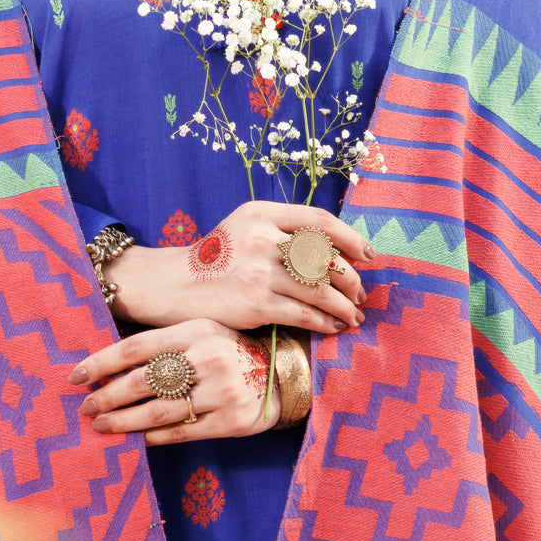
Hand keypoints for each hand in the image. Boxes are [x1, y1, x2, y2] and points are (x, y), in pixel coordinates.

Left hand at [68, 320, 282, 445]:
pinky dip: (152, 437)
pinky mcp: (230, 422)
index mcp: (196, 330)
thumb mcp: (204, 332)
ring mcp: (221, 392)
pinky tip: (136, 438)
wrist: (285, 374)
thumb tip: (110, 363)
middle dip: (106, 397)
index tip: (76, 377)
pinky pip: (180, 432)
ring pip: (156, 412)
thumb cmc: (232, 350)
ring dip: (122, 421)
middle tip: (85, 408)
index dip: (101, 363)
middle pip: (142, 382)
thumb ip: (165, 343)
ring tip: (102, 426)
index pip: (135, 348)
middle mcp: (208, 358)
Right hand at [105, 201, 372, 335]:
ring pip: (320, 290)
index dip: (351, 239)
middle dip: (351, 280)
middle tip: (360, 294)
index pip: (320, 221)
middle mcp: (262, 238)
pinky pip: (304, 315)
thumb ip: (281, 230)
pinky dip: (324, 323)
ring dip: (344, 307)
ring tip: (353, 316)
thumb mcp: (244, 228)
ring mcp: (259, 272)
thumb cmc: (214, 260)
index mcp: (262, 213)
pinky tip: (333, 327)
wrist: (172, 285)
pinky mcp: (256, 304)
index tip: (367, 256)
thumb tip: (333, 251)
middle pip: (326, 258)